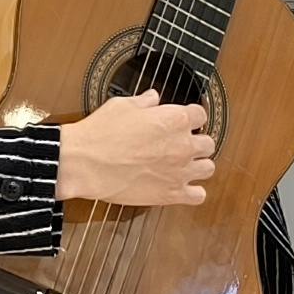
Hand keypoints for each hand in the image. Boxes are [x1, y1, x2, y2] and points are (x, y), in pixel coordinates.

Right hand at [61, 88, 216, 207]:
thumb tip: (153, 98)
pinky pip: (199, 196)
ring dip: (198, 166)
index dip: (191, 118)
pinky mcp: (171, 194)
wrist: (84, 164)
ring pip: (208, 168)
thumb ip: (144, 102)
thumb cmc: (100, 133)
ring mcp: (180, 171)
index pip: (200, 115)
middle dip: (196, 143)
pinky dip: (194, 193)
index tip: (183, 122)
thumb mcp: (122, 106)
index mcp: (175, 119)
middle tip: (181, 145)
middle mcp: (184, 145)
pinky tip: (183, 188)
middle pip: (208, 143)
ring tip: (183, 166)